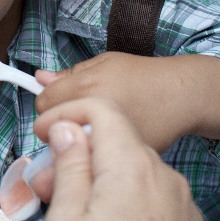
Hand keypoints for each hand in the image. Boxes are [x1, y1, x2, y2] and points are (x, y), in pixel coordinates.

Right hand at [34, 98, 206, 220]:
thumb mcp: (67, 217)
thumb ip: (68, 164)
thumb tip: (65, 129)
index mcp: (130, 165)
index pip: (100, 109)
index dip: (65, 114)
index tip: (41, 131)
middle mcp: (162, 176)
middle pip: (113, 142)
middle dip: (75, 154)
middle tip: (43, 183)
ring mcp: (179, 202)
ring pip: (130, 169)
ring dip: (96, 178)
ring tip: (68, 210)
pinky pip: (149, 194)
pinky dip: (122, 197)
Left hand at [35, 52, 219, 151]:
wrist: (180, 95)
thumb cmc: (142, 74)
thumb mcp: (102, 62)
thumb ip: (67, 74)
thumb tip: (39, 78)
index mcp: (84, 86)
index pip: (42, 105)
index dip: (47, 104)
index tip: (57, 103)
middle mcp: (93, 113)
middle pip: (54, 128)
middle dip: (59, 124)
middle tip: (77, 117)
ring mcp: (107, 137)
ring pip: (73, 147)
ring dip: (76, 140)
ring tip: (95, 128)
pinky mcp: (122, 156)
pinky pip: (95, 158)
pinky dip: (96, 151)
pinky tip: (110, 140)